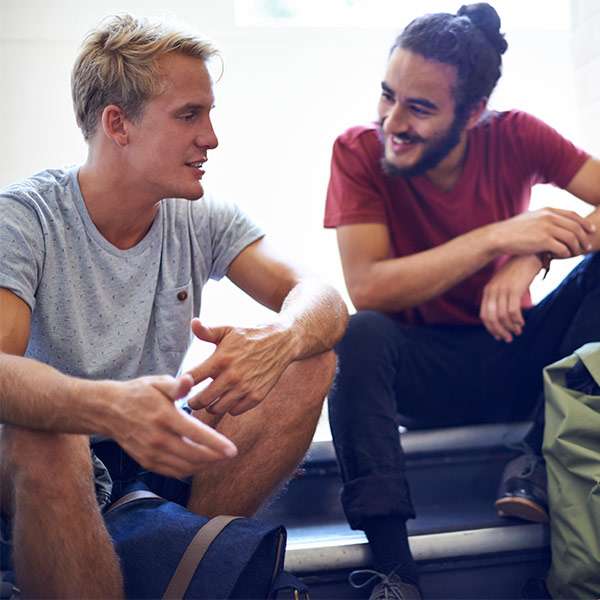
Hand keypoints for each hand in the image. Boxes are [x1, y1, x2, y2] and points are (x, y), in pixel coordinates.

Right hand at [108, 374, 236, 478]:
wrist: (108, 410)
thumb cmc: (139, 393)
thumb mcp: (157, 382)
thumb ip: (176, 385)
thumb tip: (189, 380)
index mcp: (164, 416)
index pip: (195, 434)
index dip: (216, 444)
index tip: (233, 450)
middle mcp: (158, 438)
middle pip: (193, 455)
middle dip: (215, 458)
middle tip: (230, 455)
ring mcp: (151, 453)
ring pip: (184, 467)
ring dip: (204, 466)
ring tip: (219, 459)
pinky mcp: (146, 462)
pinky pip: (172, 472)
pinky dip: (189, 470)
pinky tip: (200, 464)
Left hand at [185, 318, 297, 415]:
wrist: (282, 342)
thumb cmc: (250, 335)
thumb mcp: (228, 330)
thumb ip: (207, 331)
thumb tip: (193, 323)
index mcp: (220, 359)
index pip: (191, 379)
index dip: (182, 384)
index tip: (182, 385)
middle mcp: (231, 376)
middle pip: (201, 400)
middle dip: (193, 401)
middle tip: (192, 399)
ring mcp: (245, 388)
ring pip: (217, 409)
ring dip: (211, 406)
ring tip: (210, 399)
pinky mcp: (256, 396)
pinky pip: (234, 411)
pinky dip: (229, 407)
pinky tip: (228, 398)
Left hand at [479, 255, 541, 342]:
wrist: (528, 254)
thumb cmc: (518, 271)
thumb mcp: (504, 284)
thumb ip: (501, 297)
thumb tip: (503, 316)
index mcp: (488, 291)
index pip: (484, 315)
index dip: (491, 328)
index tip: (498, 336)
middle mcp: (492, 291)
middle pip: (492, 318)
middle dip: (499, 331)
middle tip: (508, 338)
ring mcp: (503, 290)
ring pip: (502, 317)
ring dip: (510, 327)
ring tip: (517, 332)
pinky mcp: (515, 289)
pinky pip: (513, 311)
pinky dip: (516, 320)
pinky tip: (521, 323)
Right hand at [492, 208, 594, 257]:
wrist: (498, 237)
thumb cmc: (512, 231)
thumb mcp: (530, 218)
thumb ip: (543, 218)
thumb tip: (553, 222)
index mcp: (547, 211)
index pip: (572, 215)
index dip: (584, 223)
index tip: (590, 230)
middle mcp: (549, 217)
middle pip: (575, 226)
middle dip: (584, 237)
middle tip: (587, 246)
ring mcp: (546, 228)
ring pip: (571, 238)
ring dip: (577, 247)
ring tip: (577, 253)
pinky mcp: (543, 241)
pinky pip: (562, 248)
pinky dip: (565, 253)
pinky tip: (563, 256)